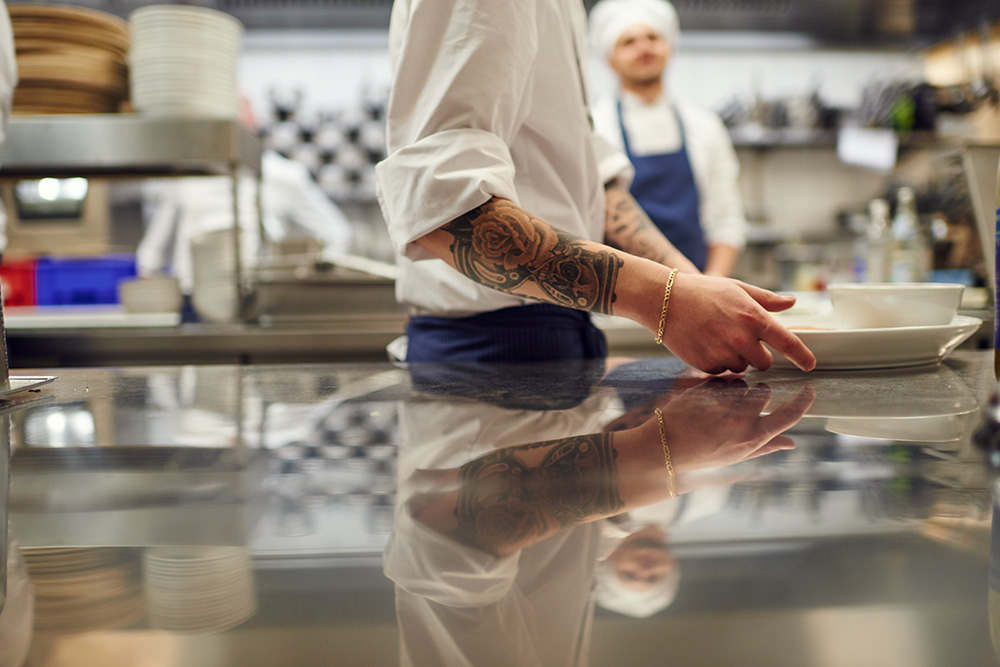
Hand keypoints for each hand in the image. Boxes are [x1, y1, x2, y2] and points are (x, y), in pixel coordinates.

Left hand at [658, 378, 814, 472]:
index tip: (809, 390)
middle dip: (756, 394)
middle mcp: (740, 420)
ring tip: (716, 407)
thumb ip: (765, 447)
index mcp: (752, 437)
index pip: (789, 416)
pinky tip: (703, 401)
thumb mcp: (737, 456)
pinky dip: (715, 386)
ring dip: (734, 389)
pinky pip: (720, 379)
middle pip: (764, 391)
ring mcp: (721, 404)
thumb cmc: (703, 454)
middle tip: (737, 406)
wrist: (665, 447)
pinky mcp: (703, 390)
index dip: (803, 402)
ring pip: (741, 383)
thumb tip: (791, 443)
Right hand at [661, 273, 815, 373]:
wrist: (664, 300)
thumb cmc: (702, 291)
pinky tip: (705, 345)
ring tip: (717, 338)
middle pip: (764, 363)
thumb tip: (791, 301)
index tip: (810, 364)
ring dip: (735, 359)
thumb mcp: (737, 288)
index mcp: (753, 317)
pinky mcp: (705, 363)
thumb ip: (767, 299)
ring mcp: (722, 352)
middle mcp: (740, 337)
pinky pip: (721, 371)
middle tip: (740, 339)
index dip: (802, 356)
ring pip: (741, 368)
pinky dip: (716, 363)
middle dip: (757, 355)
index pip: (787, 342)